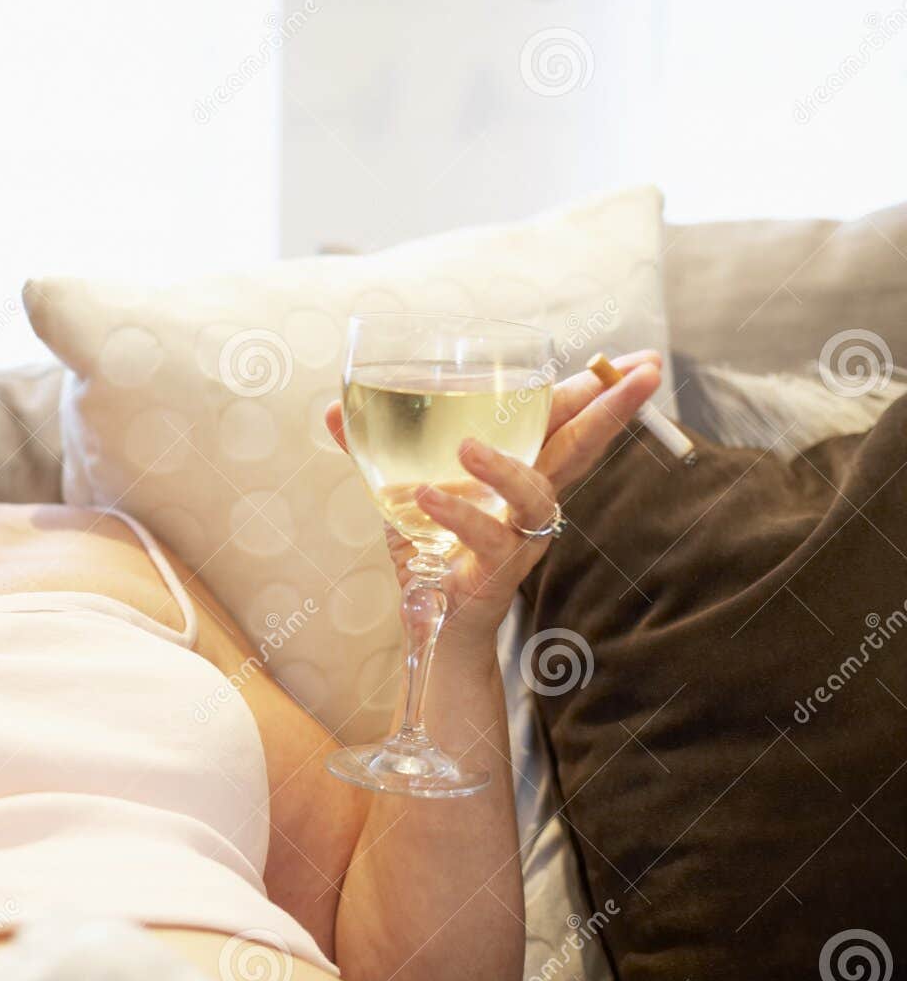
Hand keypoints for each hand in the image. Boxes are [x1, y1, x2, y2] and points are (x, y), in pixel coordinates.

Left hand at [325, 350, 662, 645]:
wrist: (429, 620)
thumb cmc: (431, 546)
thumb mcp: (402, 488)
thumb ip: (373, 447)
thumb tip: (333, 408)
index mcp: (520, 471)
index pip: (563, 421)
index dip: (597, 391)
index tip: (638, 360)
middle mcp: (529, 501)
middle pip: (581, 447)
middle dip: (615, 408)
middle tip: (648, 373)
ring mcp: (518, 537)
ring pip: (535, 496)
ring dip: (505, 468)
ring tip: (466, 447)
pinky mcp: (497, 571)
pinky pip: (487, 540)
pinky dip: (457, 516)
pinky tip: (427, 497)